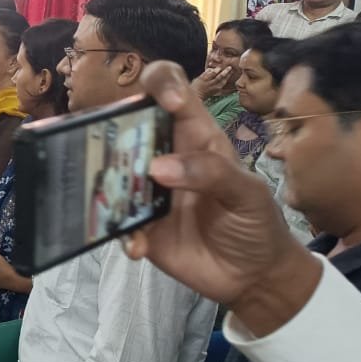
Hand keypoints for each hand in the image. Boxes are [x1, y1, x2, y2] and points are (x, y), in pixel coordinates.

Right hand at [124, 63, 319, 329]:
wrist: (254, 278)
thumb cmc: (256, 223)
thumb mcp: (248, 194)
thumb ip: (212, 173)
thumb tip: (158, 168)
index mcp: (194, 136)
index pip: (172, 90)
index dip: (163, 82)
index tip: (165, 101)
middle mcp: (163, 155)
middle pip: (126, 124)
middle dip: (110, 127)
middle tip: (109, 147)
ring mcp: (145, 190)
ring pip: (109, 170)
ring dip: (104, 181)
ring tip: (112, 198)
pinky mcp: (137, 225)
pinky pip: (114, 221)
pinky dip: (123, 233)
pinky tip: (139, 246)